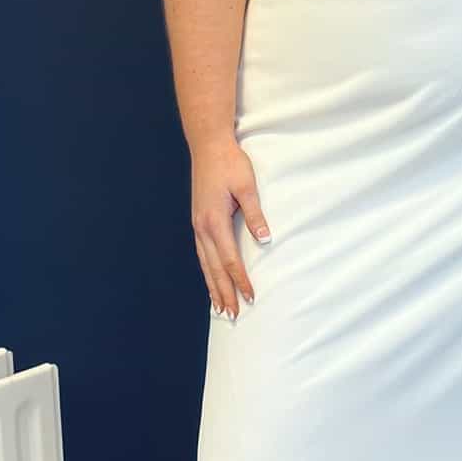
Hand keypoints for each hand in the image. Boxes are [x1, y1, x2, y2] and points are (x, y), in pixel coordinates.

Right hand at [190, 134, 271, 317]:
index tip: (251, 296)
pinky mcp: (198, 222)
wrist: (208, 145)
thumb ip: (255, 214)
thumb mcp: (247, 186)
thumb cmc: (229, 163)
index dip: (240, 280)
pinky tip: (212, 280)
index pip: (229, 259)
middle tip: (234, 315)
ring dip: (213, 287)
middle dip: (224, 292)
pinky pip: (202, 254)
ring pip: (205, 264)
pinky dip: (207, 271)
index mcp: (214, 221)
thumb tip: (264, 239)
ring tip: (220, 308)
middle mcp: (202, 227)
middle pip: (214, 268)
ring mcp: (198, 225)